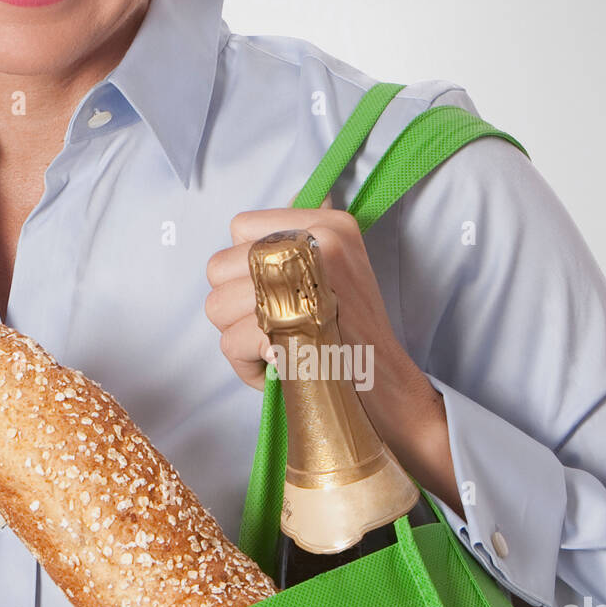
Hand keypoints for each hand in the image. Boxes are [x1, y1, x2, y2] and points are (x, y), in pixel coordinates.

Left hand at [204, 207, 462, 513]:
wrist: (388, 386)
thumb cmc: (354, 337)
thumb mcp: (339, 270)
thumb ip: (298, 242)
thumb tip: (262, 220)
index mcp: (327, 222)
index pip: (241, 227)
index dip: (243, 270)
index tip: (272, 296)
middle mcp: (318, 238)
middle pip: (219, 266)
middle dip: (233, 309)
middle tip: (271, 330)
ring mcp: (306, 279)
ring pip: (217, 305)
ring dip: (238, 340)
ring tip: (276, 350)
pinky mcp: (295, 318)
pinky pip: (231, 340)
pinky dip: (246, 367)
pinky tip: (279, 368)